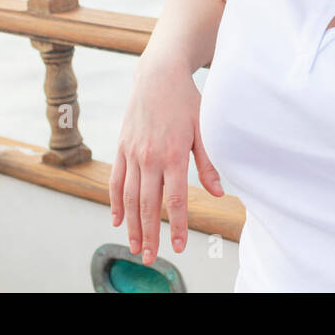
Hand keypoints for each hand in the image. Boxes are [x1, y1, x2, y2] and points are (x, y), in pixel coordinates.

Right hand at [109, 56, 224, 264]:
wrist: (158, 75)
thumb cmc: (186, 101)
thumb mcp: (204, 128)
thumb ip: (209, 163)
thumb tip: (220, 192)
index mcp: (174, 154)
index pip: (175, 199)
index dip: (176, 226)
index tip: (178, 247)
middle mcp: (150, 156)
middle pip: (148, 204)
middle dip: (150, 234)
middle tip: (150, 258)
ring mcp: (132, 153)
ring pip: (128, 197)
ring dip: (131, 225)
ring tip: (135, 247)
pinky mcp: (122, 147)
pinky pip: (116, 180)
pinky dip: (115, 202)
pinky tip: (118, 220)